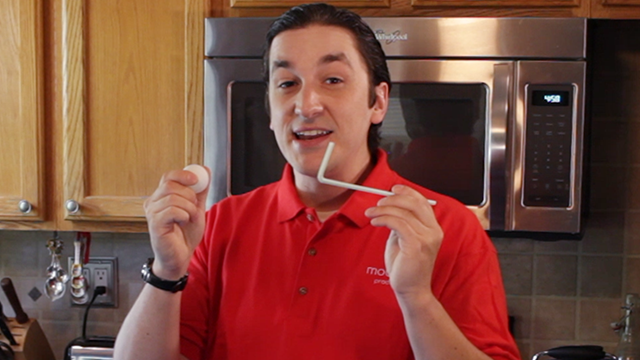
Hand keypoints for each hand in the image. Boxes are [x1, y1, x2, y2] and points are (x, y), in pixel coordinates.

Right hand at [143, 168, 209, 279]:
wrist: (181, 257)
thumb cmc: (185, 235)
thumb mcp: (196, 209)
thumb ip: (200, 191)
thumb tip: (205, 171)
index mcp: (161, 197)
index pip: (168, 176)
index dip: (183, 175)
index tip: (196, 180)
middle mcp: (153, 203)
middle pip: (170, 185)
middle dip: (189, 194)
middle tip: (194, 206)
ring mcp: (152, 213)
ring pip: (173, 198)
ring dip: (188, 207)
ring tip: (189, 218)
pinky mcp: (154, 224)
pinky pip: (172, 211)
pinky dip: (184, 215)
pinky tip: (183, 222)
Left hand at [364, 184, 442, 298]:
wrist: (411, 290)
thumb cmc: (406, 267)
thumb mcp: (403, 239)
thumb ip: (402, 223)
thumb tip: (390, 208)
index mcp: (433, 228)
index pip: (422, 202)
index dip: (407, 191)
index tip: (393, 188)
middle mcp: (434, 231)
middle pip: (414, 203)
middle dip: (393, 198)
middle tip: (378, 203)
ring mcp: (427, 238)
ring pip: (403, 212)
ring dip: (383, 210)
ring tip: (370, 214)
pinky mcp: (416, 245)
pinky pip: (398, 223)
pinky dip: (384, 219)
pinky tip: (375, 222)